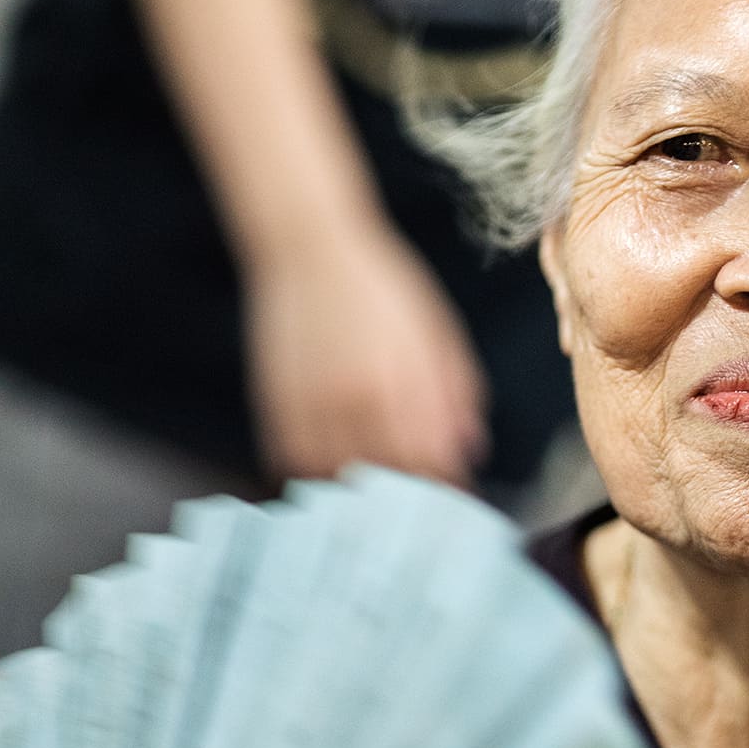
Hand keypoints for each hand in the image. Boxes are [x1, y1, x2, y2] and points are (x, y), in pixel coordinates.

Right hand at [246, 224, 490, 485]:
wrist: (309, 246)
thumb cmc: (382, 286)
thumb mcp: (437, 332)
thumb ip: (458, 392)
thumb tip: (471, 450)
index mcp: (405, 384)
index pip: (431, 465)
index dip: (444, 489)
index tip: (452, 497)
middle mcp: (359, 400)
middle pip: (388, 480)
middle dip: (407, 496)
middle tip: (417, 501)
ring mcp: (313, 405)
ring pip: (340, 479)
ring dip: (360, 492)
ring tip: (375, 493)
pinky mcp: (277, 404)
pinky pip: (295, 462)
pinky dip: (316, 474)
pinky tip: (333, 470)